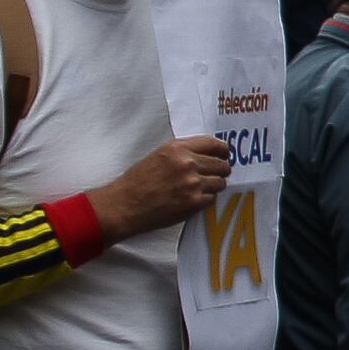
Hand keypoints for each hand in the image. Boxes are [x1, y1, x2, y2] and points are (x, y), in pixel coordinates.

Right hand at [88, 133, 234, 235]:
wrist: (124, 205)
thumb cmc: (137, 181)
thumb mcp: (158, 156)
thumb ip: (182, 152)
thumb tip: (208, 154)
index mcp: (177, 149)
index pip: (214, 145)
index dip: (223, 151)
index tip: (224, 155)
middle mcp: (187, 163)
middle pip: (222, 165)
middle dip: (220, 171)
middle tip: (213, 175)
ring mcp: (192, 183)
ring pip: (220, 182)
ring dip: (213, 186)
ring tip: (198, 189)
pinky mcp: (194, 201)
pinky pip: (212, 198)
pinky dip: (205, 199)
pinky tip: (191, 199)